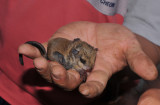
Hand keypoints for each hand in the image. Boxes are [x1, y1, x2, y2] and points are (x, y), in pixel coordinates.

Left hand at [18, 21, 158, 97]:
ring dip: (45, 67)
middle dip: (61, 78)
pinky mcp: (57, 48)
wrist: (103, 32)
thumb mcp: (130, 47)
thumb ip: (137, 60)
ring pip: (53, 69)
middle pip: (68, 80)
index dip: (91, 88)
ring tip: (38, 62)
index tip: (85, 90)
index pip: (94, 84)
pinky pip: (44, 52)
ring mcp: (66, 59)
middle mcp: (80, 70)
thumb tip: (151, 72)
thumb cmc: (118, 41)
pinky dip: (34, 51)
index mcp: (97, 72)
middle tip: (57, 72)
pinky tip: (26, 49)